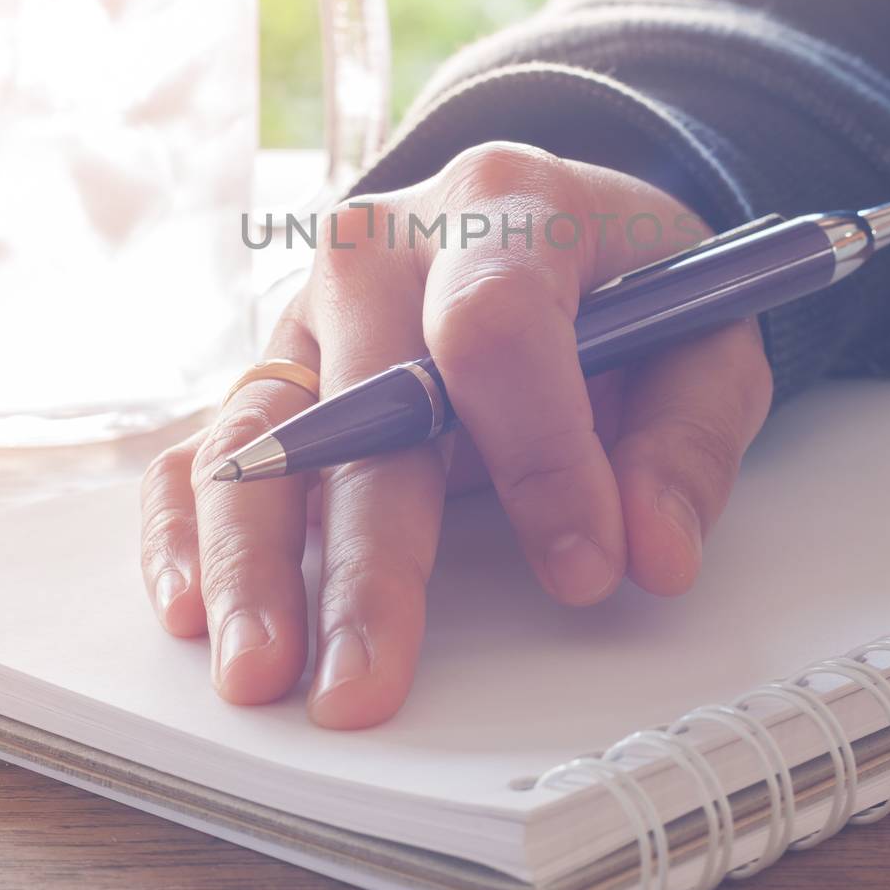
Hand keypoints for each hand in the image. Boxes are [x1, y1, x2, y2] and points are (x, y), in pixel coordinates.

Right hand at [140, 142, 771, 729]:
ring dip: (253, 559)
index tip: (587, 567)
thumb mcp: (704, 334)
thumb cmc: (624, 282)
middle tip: (367, 682)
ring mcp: (310, 311)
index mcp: (502, 207)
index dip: (539, 453)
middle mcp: (381, 250)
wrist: (549, 227)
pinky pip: (206, 445)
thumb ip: (688, 438)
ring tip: (257, 671)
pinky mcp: (274, 370)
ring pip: (261, 433)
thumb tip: (652, 552)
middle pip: (363, 403)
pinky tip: (187, 608)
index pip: (495, 328)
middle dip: (369, 556)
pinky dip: (185, 526)